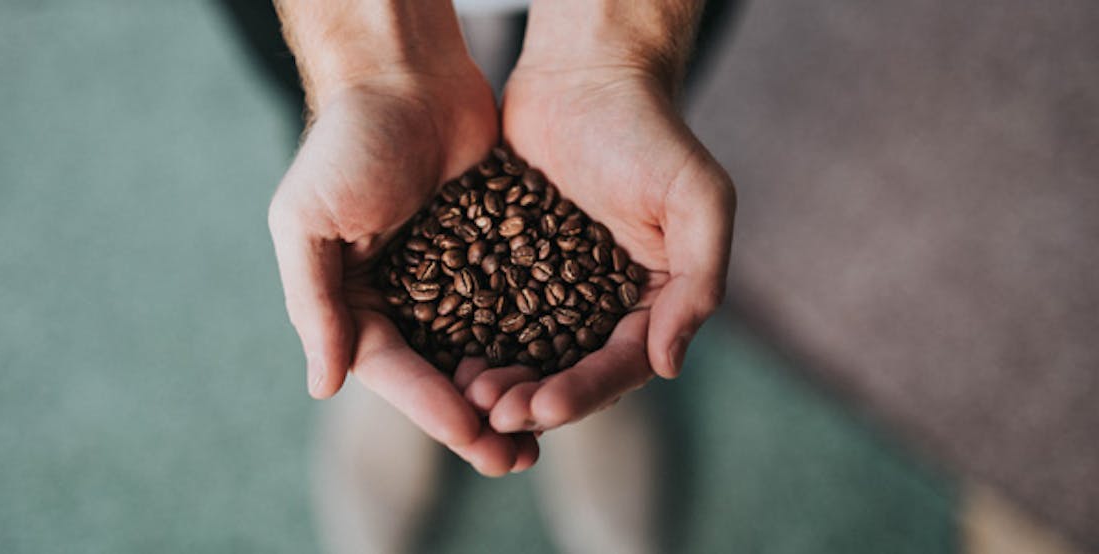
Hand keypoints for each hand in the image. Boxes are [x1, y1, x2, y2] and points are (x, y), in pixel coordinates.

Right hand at [267, 68, 537, 475]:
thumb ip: (314, 304)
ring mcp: (449, 277)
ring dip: (510, 390)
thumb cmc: (348, 142)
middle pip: (441, 373)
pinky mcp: (491, 250)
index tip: (476, 438)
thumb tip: (322, 386)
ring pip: (482, 350)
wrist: (405, 73)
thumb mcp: (309, 221)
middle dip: (478, 419)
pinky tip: (565, 367)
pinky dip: (533, 340)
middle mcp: (400, 297)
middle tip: (518, 459)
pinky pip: (513, 306)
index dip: (434, 408)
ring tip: (546, 429)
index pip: (395, 370)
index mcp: (353, 299)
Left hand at [460, 61, 734, 432]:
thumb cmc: (649, 131)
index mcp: (651, 300)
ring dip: (500, 381)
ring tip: (467, 394)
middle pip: (567, 371)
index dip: (583, 393)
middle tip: (494, 412)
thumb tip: (669, 366)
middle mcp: (602, 304)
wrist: (585, 75)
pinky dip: (470, 339)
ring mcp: (552, 287)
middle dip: (534, 400)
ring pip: (524, 352)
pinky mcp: (508, 263)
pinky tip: (444, 355)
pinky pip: (487, 312)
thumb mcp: (698, 200)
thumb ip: (698, 283)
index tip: (543, 408)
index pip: (620, 364)